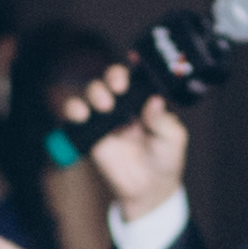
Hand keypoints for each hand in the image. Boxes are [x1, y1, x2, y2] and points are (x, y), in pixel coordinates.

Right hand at [69, 70, 190, 217]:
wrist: (148, 190)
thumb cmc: (165, 160)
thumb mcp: (173, 138)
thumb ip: (163, 119)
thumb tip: (154, 100)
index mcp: (146, 100)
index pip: (138, 75)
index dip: (134, 63)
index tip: (134, 58)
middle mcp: (125, 104)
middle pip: (112, 78)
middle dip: (113, 76)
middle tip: (119, 88)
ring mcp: (107, 117)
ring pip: (94, 92)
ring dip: (96, 92)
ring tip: (104, 107)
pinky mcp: (92, 133)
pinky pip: (77, 116)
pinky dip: (74, 109)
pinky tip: (82, 114)